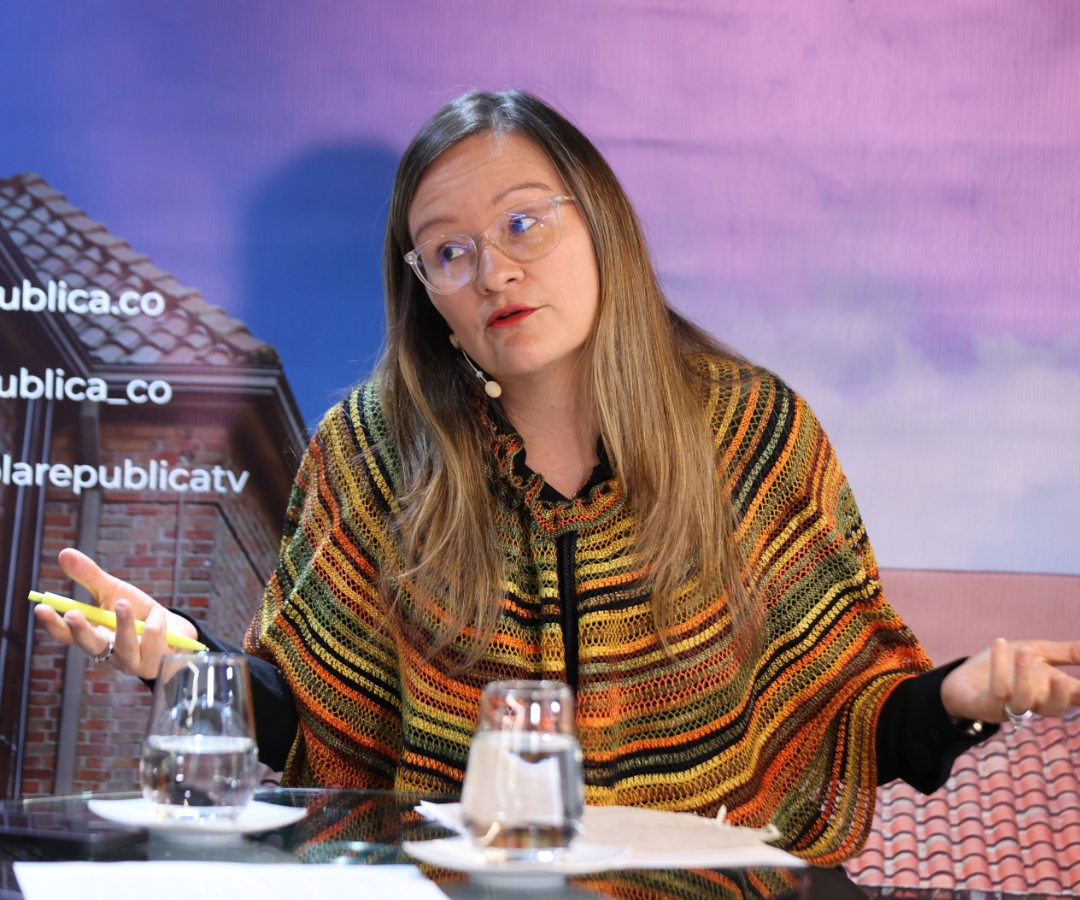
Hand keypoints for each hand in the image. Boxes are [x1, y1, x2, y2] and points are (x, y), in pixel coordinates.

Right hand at [32, 548, 198, 679]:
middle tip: (73, 613)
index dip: (52, 623)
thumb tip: (64, 553)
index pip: (66, 634)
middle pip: (88, 645)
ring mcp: (129, 661)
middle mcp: (107, 652)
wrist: (174, 629)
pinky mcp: (152, 663)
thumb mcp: (115, 591)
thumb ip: (90, 576)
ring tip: (123, 602)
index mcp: (93, 635)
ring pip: (123, 645)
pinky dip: (155, 623)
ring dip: (123, 623)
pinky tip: (158, 616)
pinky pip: (152, 643)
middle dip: (80, 630)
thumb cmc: (139, 612)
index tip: (41, 607)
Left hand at [940, 638, 1079, 723]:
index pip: (1076, 696)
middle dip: (1061, 696)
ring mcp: (1009, 708)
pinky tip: (999, 643)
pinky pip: (995, 692)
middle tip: (1062, 679)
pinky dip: (998, 668)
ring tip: (1025, 652)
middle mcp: (1033, 703)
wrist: (964, 679)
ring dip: (1024, 677)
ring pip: (1022, 702)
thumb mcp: (1038, 652)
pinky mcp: (986, 706)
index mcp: (1050, 692)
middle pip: (1054, 709)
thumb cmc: (1005, 666)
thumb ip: (1067, 653)